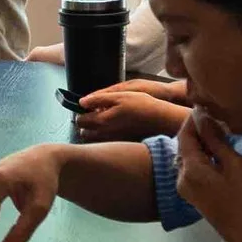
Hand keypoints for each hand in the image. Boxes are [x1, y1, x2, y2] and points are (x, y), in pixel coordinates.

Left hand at [71, 80, 190, 142]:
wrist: (161, 120)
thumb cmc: (141, 105)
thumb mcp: (119, 96)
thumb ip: (98, 98)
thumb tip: (82, 102)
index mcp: (101, 121)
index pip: (80, 121)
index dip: (82, 112)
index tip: (88, 108)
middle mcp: (105, 135)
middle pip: (84, 133)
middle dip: (86, 124)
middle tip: (95, 114)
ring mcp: (113, 142)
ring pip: (95, 140)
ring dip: (95, 131)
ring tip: (106, 120)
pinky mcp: (122, 145)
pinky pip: (107, 143)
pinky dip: (106, 137)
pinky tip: (117, 128)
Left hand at [167, 104, 241, 241]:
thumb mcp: (235, 164)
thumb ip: (217, 141)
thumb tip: (204, 118)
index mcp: (190, 168)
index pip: (184, 135)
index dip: (193, 119)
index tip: (207, 106)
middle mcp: (181, 177)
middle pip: (184, 146)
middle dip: (197, 131)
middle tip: (216, 117)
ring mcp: (186, 188)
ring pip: (188, 158)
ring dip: (200, 144)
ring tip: (219, 132)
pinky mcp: (194, 195)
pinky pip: (193, 169)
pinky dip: (202, 157)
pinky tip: (217, 153)